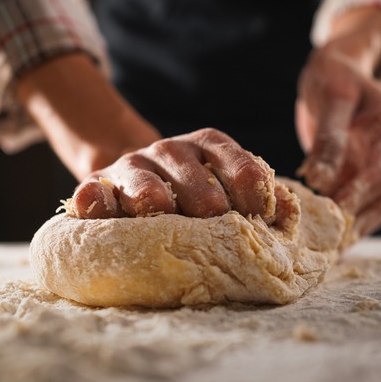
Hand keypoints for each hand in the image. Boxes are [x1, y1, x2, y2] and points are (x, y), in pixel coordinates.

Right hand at [69, 128, 293, 224]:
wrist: (133, 184)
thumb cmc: (190, 197)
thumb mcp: (224, 186)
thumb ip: (255, 197)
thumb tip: (286, 212)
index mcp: (210, 146)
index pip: (240, 167)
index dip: (253, 192)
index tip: (261, 219)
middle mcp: (171, 149)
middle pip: (195, 180)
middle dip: (207, 209)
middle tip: (214, 235)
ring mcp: (132, 165)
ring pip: (146, 185)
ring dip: (157, 203)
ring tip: (163, 219)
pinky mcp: (97, 184)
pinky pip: (94, 192)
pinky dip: (95, 200)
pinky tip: (96, 203)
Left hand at [295, 5, 380, 236]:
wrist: (342, 69)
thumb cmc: (335, 77)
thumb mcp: (332, 98)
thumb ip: (328, 139)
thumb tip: (319, 179)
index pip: (380, 172)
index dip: (358, 196)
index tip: (334, 215)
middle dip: (357, 222)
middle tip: (328, 246)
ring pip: (377, 205)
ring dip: (355, 228)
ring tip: (329, 252)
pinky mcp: (372, 174)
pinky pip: (365, 203)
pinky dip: (350, 221)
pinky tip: (331, 240)